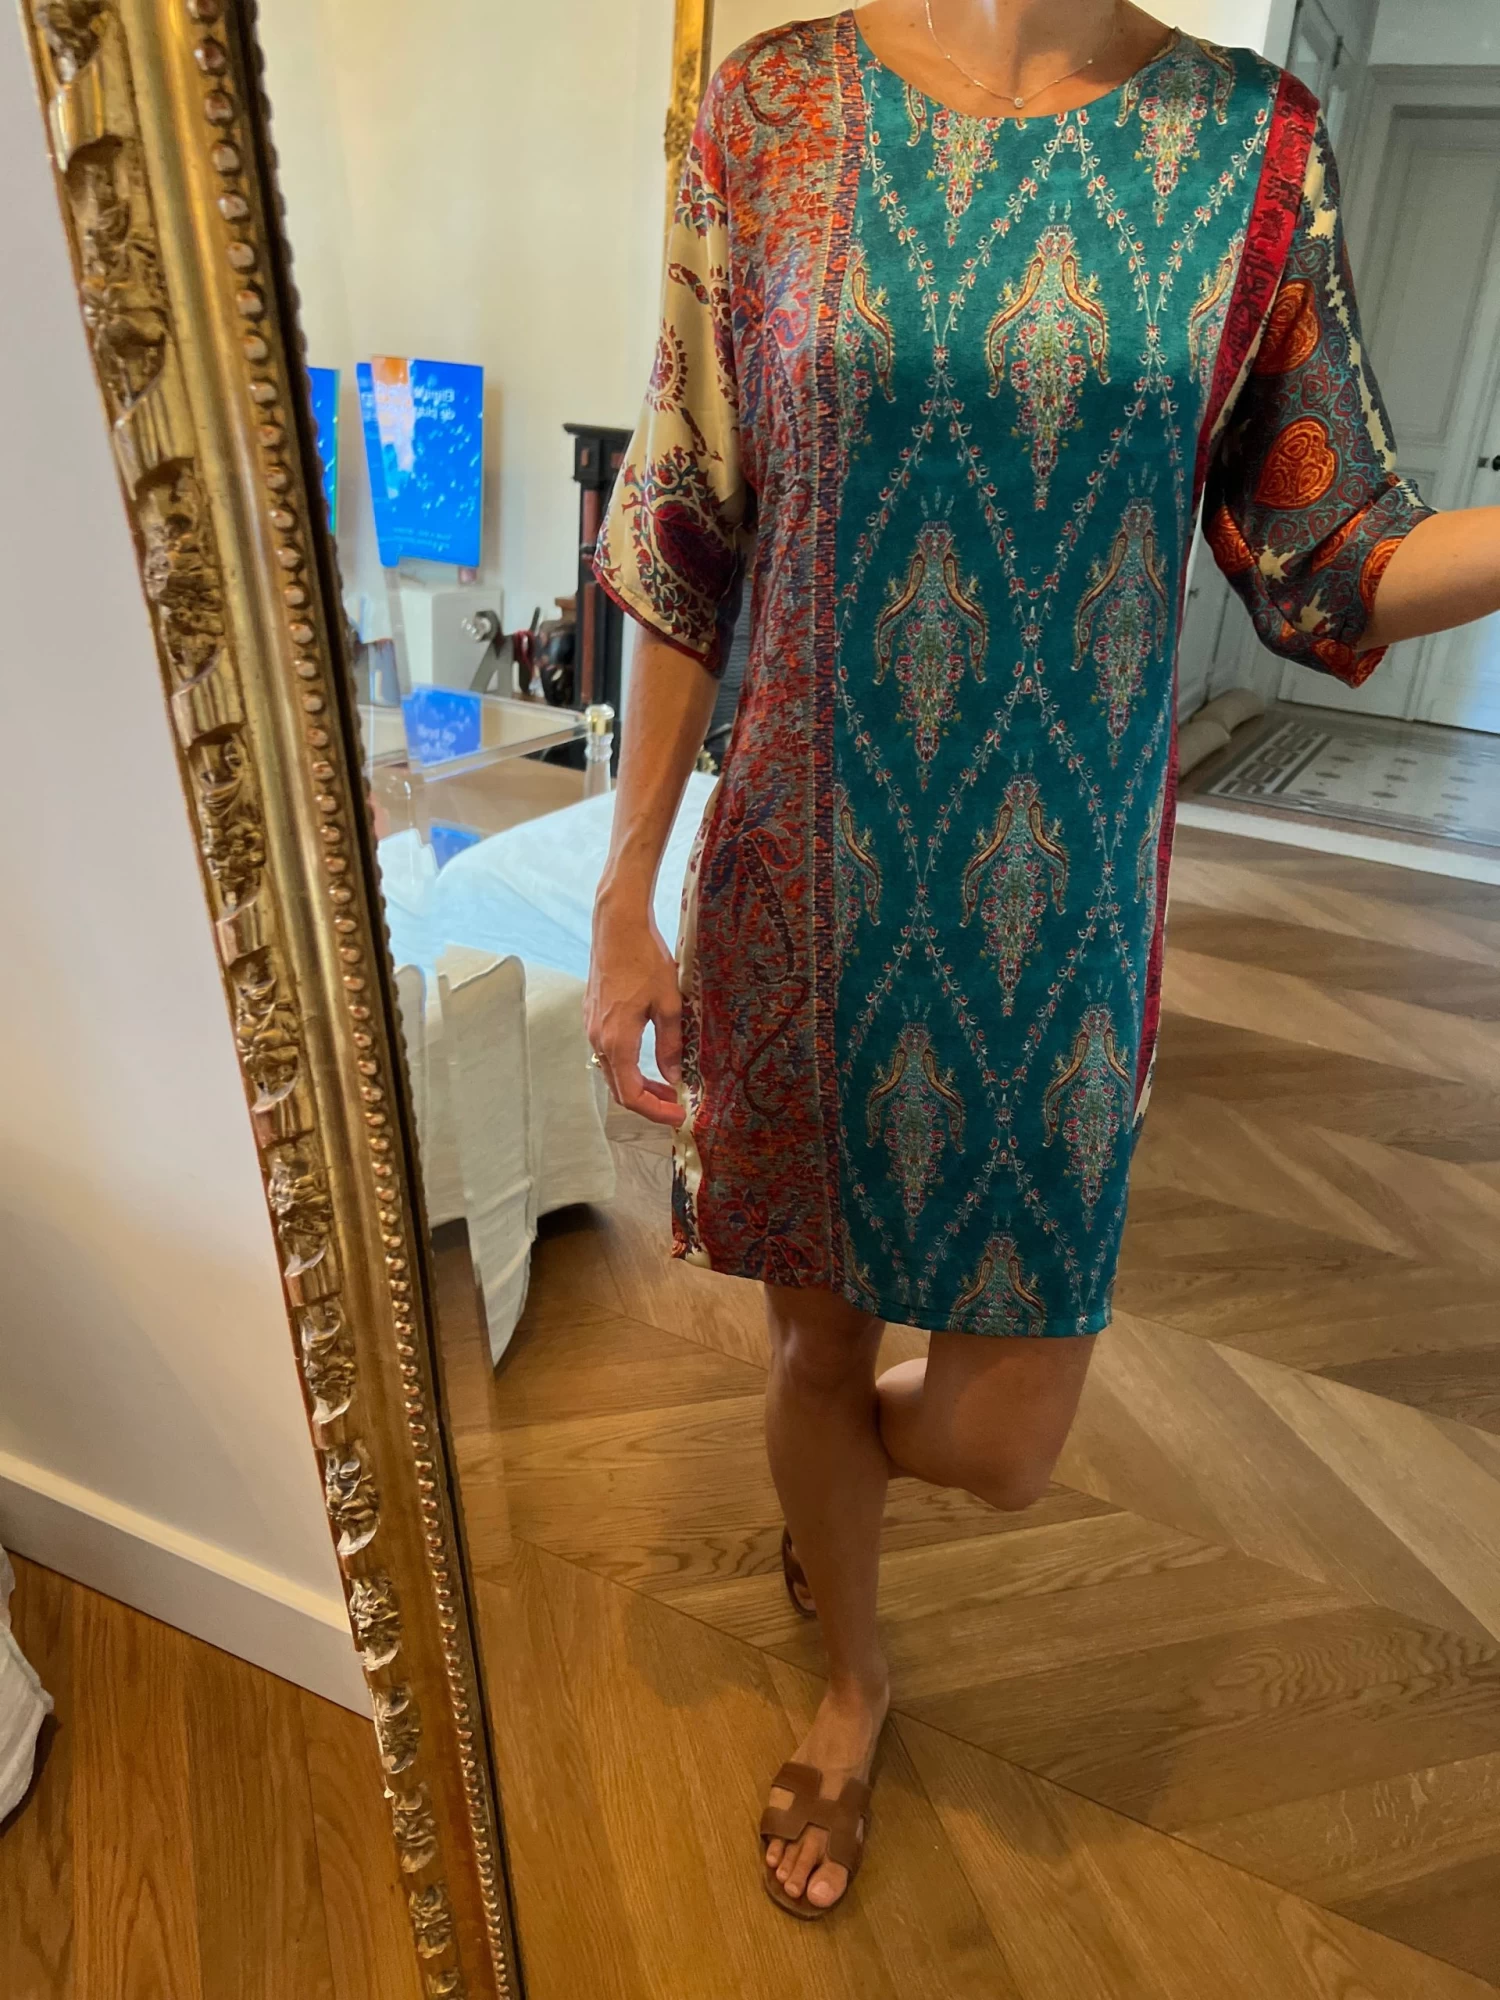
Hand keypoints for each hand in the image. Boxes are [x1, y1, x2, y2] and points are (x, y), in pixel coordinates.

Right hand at [585, 897, 685, 1128]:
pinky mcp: (593, 1015)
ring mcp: (592, 1027)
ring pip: (613, 1071)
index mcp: (617, 1041)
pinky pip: (608, 1052)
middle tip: (676, 1105)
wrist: (617, 926)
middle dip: (648, 1102)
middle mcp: (598, 1039)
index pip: (631, 1094)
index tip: (678, 1115)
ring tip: (667, 1084)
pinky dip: (628, 1065)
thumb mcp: (668, 1004)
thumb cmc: (643, 959)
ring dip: (638, 1083)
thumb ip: (671, 1045)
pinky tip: (648, 1059)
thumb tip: (675, 1076)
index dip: (655, 1111)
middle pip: (619, 1088)